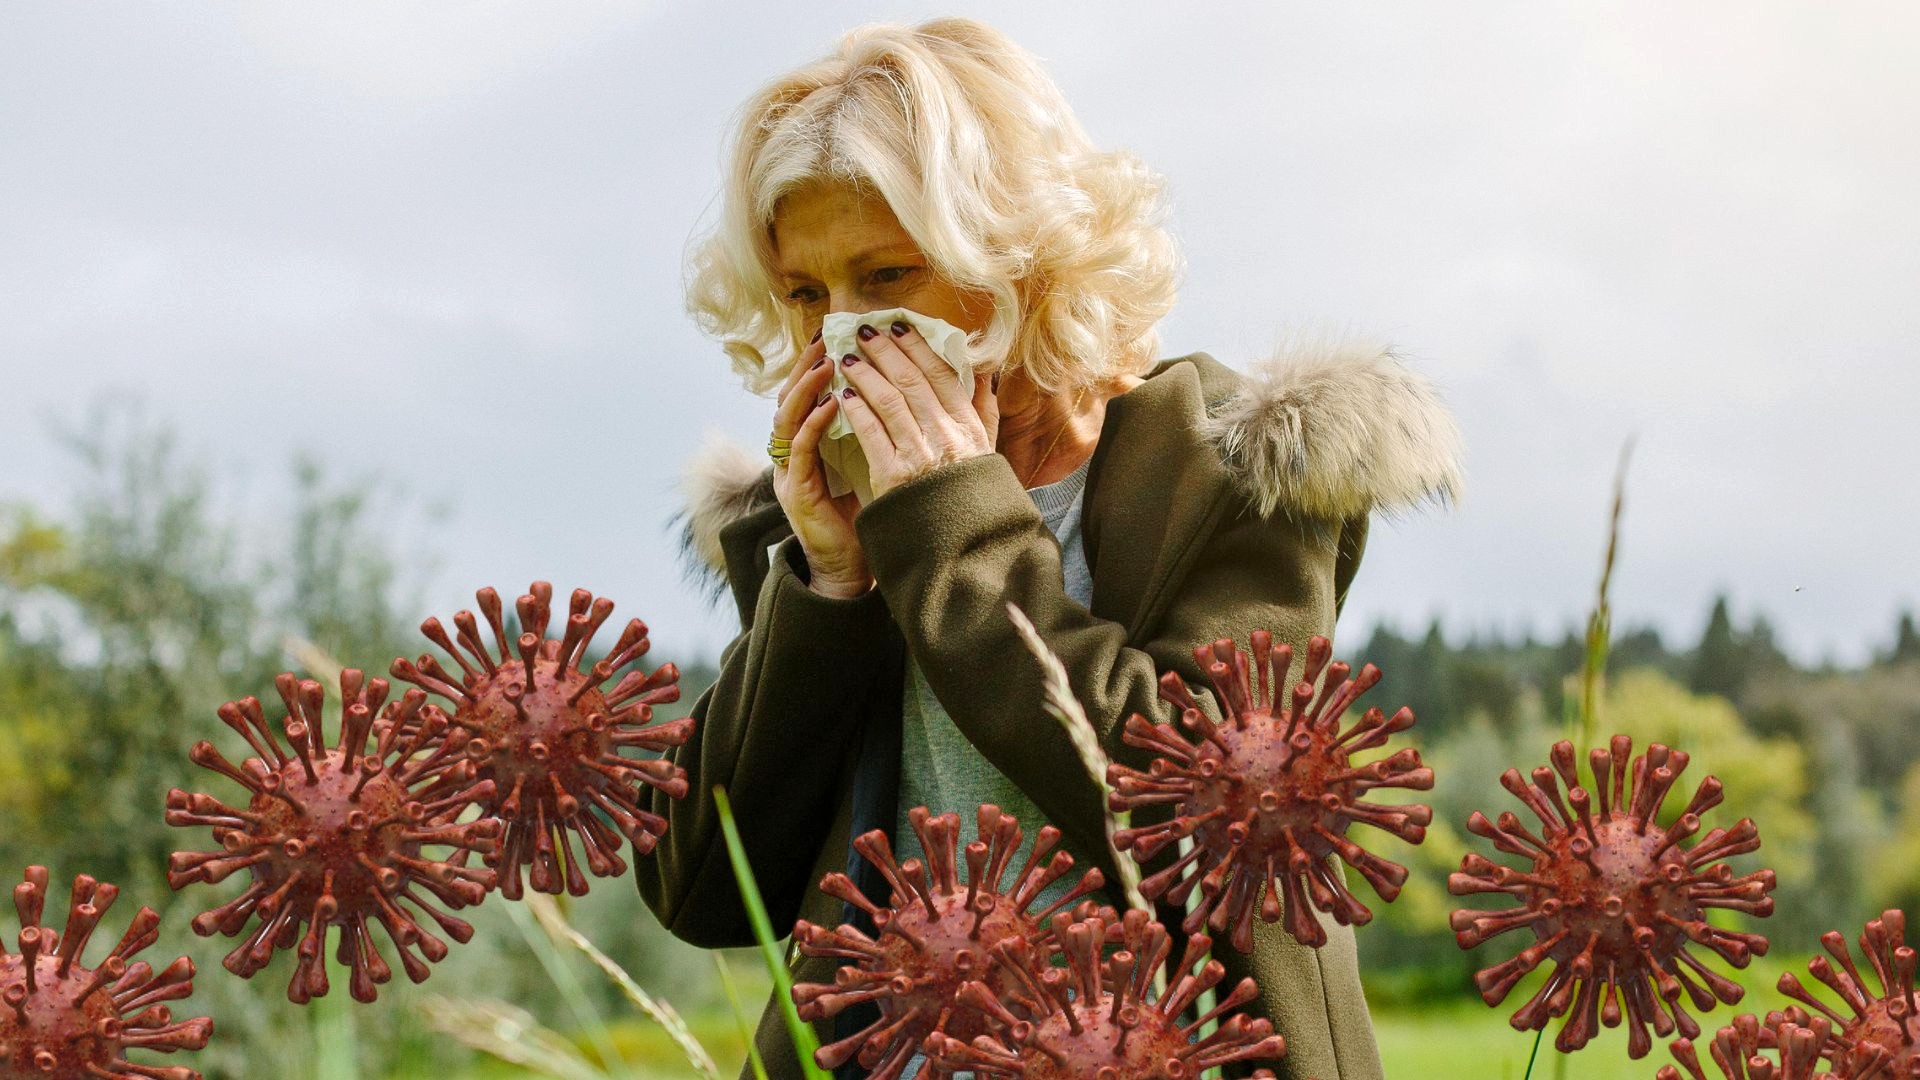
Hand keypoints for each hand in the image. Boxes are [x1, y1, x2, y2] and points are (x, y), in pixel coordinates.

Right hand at [769, 334, 872, 597]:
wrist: (855, 566)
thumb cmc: (869, 512)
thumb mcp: (877, 460)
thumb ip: (882, 426)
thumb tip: (913, 390)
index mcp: (813, 442)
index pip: (811, 391)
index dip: (822, 360)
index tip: (842, 333)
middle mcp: (795, 452)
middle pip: (791, 394)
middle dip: (809, 362)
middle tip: (828, 336)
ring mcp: (791, 471)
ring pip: (787, 415)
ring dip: (807, 386)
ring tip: (828, 362)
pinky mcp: (797, 491)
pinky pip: (800, 449)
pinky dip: (814, 423)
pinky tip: (832, 404)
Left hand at [834, 319, 1000, 498]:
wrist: (959, 544)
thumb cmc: (970, 495)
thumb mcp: (987, 450)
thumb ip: (985, 410)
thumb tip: (984, 371)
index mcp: (968, 427)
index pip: (942, 375)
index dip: (919, 348)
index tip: (900, 328)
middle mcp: (946, 436)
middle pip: (912, 382)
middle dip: (886, 352)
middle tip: (865, 331)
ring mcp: (920, 455)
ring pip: (889, 401)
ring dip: (866, 374)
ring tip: (848, 357)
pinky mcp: (894, 476)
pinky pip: (871, 433)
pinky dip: (857, 410)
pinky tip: (844, 395)